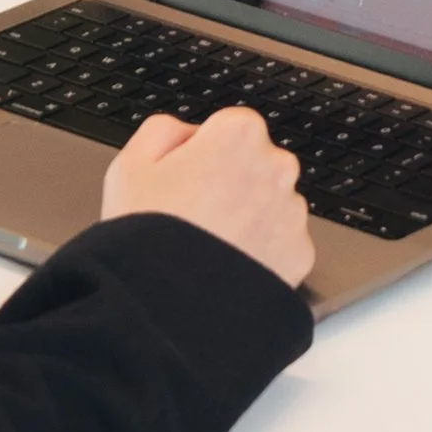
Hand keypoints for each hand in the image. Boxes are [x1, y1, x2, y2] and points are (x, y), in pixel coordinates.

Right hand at [99, 107, 312, 287]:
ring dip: (246, 218)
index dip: (200, 154)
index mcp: (238, 134)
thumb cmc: (150, 234)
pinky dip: (260, 252)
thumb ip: (163, 131)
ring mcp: (292, 212)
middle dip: (229, 183)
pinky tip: (226, 264)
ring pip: (269, 205)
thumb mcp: (130, 164)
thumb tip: (186, 133)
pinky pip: (280, 244)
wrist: (171, 303)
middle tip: (192, 214)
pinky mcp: (300, 253)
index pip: (228, 129)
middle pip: (254, 165)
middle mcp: (276, 166)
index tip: (183, 177)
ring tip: (207, 245)